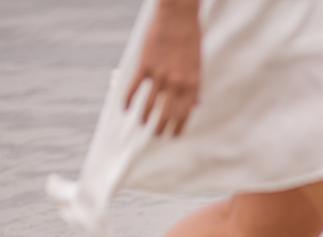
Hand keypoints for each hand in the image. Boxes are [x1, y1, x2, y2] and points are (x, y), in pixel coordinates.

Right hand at [125, 0, 200, 136]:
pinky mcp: (144, 65)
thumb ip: (195, 86)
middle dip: (161, 128)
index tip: (173, 135)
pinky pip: (133, 88)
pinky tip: (125, 108)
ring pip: (149, 105)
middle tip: (156, 134)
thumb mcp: (198, 64)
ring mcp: (159, 75)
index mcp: (192, 84)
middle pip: (166, 114)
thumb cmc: (190, 38)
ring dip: (144, 118)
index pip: (184, 114)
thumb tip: (195, 105)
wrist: (178, 15)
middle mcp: (176, 83)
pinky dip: (128, 100)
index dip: (178, 127)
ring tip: (142, 124)